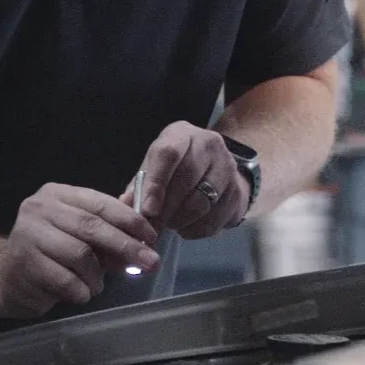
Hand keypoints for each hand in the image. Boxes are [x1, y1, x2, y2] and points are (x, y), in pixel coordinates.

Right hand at [0, 183, 159, 319]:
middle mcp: (40, 208)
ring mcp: (29, 234)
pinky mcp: (26, 263)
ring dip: (97, 277)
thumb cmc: (50, 253)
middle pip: (92, 227)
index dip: (129, 219)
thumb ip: (106, 235)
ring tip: (95, 284)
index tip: (152, 237)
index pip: (99, 202)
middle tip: (150, 263)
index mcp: (56, 194)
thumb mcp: (78, 236)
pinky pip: (68, 282)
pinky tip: (77, 292)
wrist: (7, 277)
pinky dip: (82, 292)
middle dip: (125, 246)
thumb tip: (143, 246)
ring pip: (81, 256)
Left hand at [126, 123, 249, 237]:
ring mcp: (228, 167)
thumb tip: (126, 206)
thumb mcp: (156, 164)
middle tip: (152, 226)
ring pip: (203, 202)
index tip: (148, 209)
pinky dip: (196, 230)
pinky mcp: (238, 192)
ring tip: (169, 224)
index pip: (168, 153)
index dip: (157, 183)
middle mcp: (209, 145)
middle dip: (166, 208)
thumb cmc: (177, 166)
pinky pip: (216, 219)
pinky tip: (186, 228)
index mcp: (182, 134)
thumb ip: (141, 184)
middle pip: (187, 179)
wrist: (218, 166)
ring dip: (181, 220)